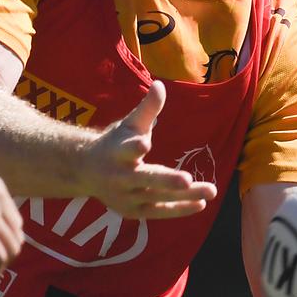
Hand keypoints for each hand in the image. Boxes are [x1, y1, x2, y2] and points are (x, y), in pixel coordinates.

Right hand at [80, 81, 217, 217]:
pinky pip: (159, 211)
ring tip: (211, 190)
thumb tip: (160, 85)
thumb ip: (147, 109)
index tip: (144, 144)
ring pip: (157, 197)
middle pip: (144, 179)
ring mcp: (125, 197)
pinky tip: (202, 203)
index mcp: (116, 151)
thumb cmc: (114, 144)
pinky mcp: (133, 211)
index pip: (126, 149)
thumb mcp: (129, 125)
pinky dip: (180, 208)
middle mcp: (119, 176)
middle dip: (166, 180)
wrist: (85, 171)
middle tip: (187, 179)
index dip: (135, 147)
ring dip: (184, 196)